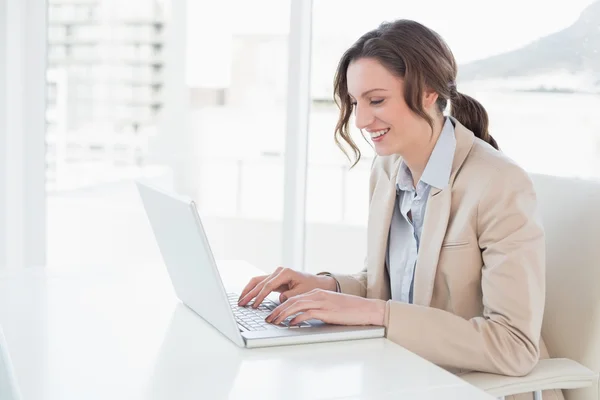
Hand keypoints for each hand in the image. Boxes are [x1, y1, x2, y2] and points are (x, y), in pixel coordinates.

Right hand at [237, 267, 336, 307]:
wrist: (316, 283)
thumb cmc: (311, 287)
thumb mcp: (302, 293)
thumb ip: (290, 296)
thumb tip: (279, 299)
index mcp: (285, 273)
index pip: (268, 286)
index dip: (260, 296)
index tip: (254, 305)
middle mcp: (278, 271)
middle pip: (259, 282)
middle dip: (249, 294)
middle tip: (241, 304)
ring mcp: (275, 274)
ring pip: (257, 281)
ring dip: (248, 291)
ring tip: (240, 301)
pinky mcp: (274, 279)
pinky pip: (260, 284)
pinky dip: (253, 290)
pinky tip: (247, 297)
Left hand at [265, 289, 385, 325]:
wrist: (365, 309)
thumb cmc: (348, 310)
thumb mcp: (328, 307)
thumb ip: (314, 310)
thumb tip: (298, 319)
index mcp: (315, 293)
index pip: (293, 297)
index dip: (279, 306)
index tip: (271, 313)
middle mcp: (316, 295)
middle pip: (291, 301)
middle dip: (276, 310)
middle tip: (267, 319)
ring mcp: (321, 302)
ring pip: (296, 305)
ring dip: (282, 314)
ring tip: (274, 322)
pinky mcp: (327, 311)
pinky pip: (308, 313)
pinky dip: (297, 318)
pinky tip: (291, 324)